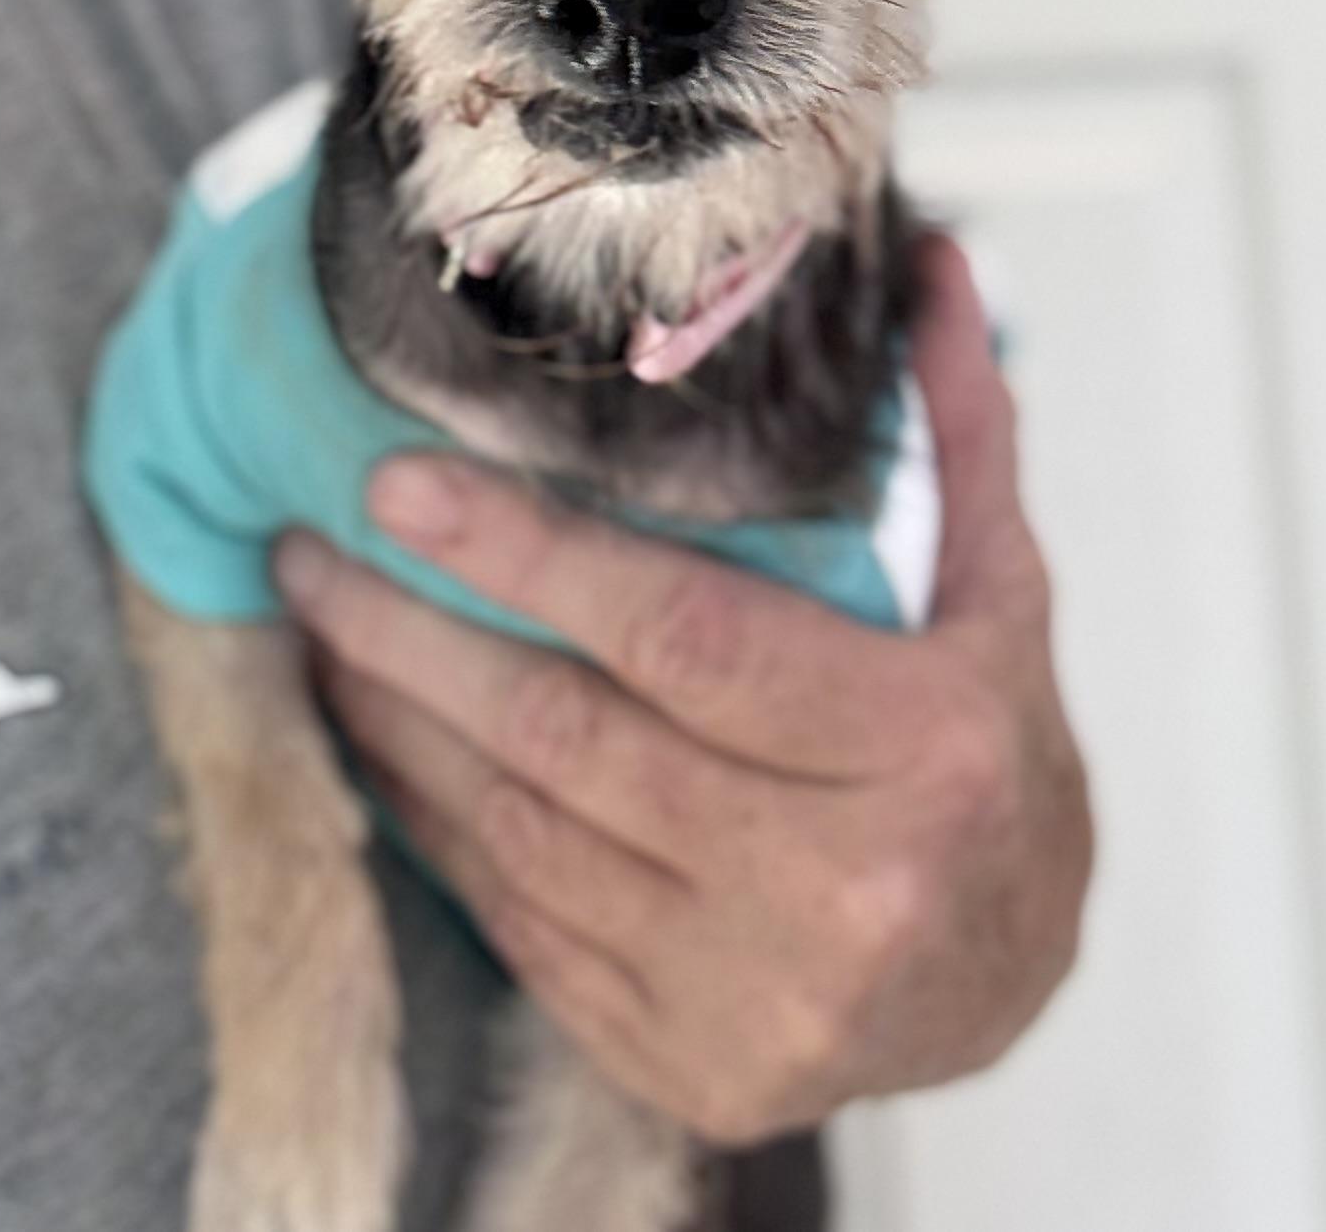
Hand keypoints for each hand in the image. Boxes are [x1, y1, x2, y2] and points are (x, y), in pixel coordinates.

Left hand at [276, 236, 1091, 1144]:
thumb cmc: (997, 762)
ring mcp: (756, 995)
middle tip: (312, 554)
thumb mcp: (1000, 595)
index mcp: (926, 745)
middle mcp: (841, 882)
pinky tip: (392, 751)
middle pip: (570, 738)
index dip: (529, 557)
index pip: (687, 634)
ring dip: (403, 728)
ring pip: (521, 836)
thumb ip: (957, 432)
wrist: (1013, 979)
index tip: (399, 488)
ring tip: (330, 633)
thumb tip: (937, 264)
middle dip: (415, 637)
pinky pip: (520, 929)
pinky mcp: (687, 1061)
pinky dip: (440, 831)